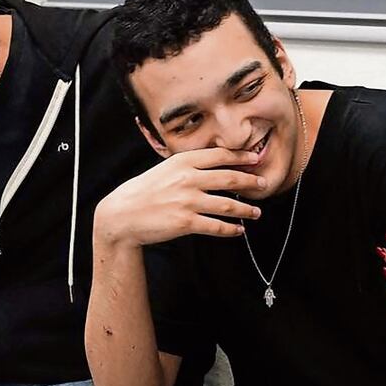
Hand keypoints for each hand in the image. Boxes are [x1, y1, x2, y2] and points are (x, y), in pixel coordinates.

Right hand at [95, 147, 264, 247]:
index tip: (256, 159)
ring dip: (246, 209)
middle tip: (263, 184)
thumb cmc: (144, 191)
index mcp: (183, 161)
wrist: (122, 215)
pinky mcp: (185, 222)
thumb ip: (188, 165)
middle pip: (229, 178)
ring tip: (256, 212)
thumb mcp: (165, 169)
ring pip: (228, 205)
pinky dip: (231, 229)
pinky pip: (216, 226)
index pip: (220, 155)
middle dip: (250, 182)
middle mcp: (187, 179)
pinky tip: (239, 230)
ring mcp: (187, 201)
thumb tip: (215, 165)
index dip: (241, 157)